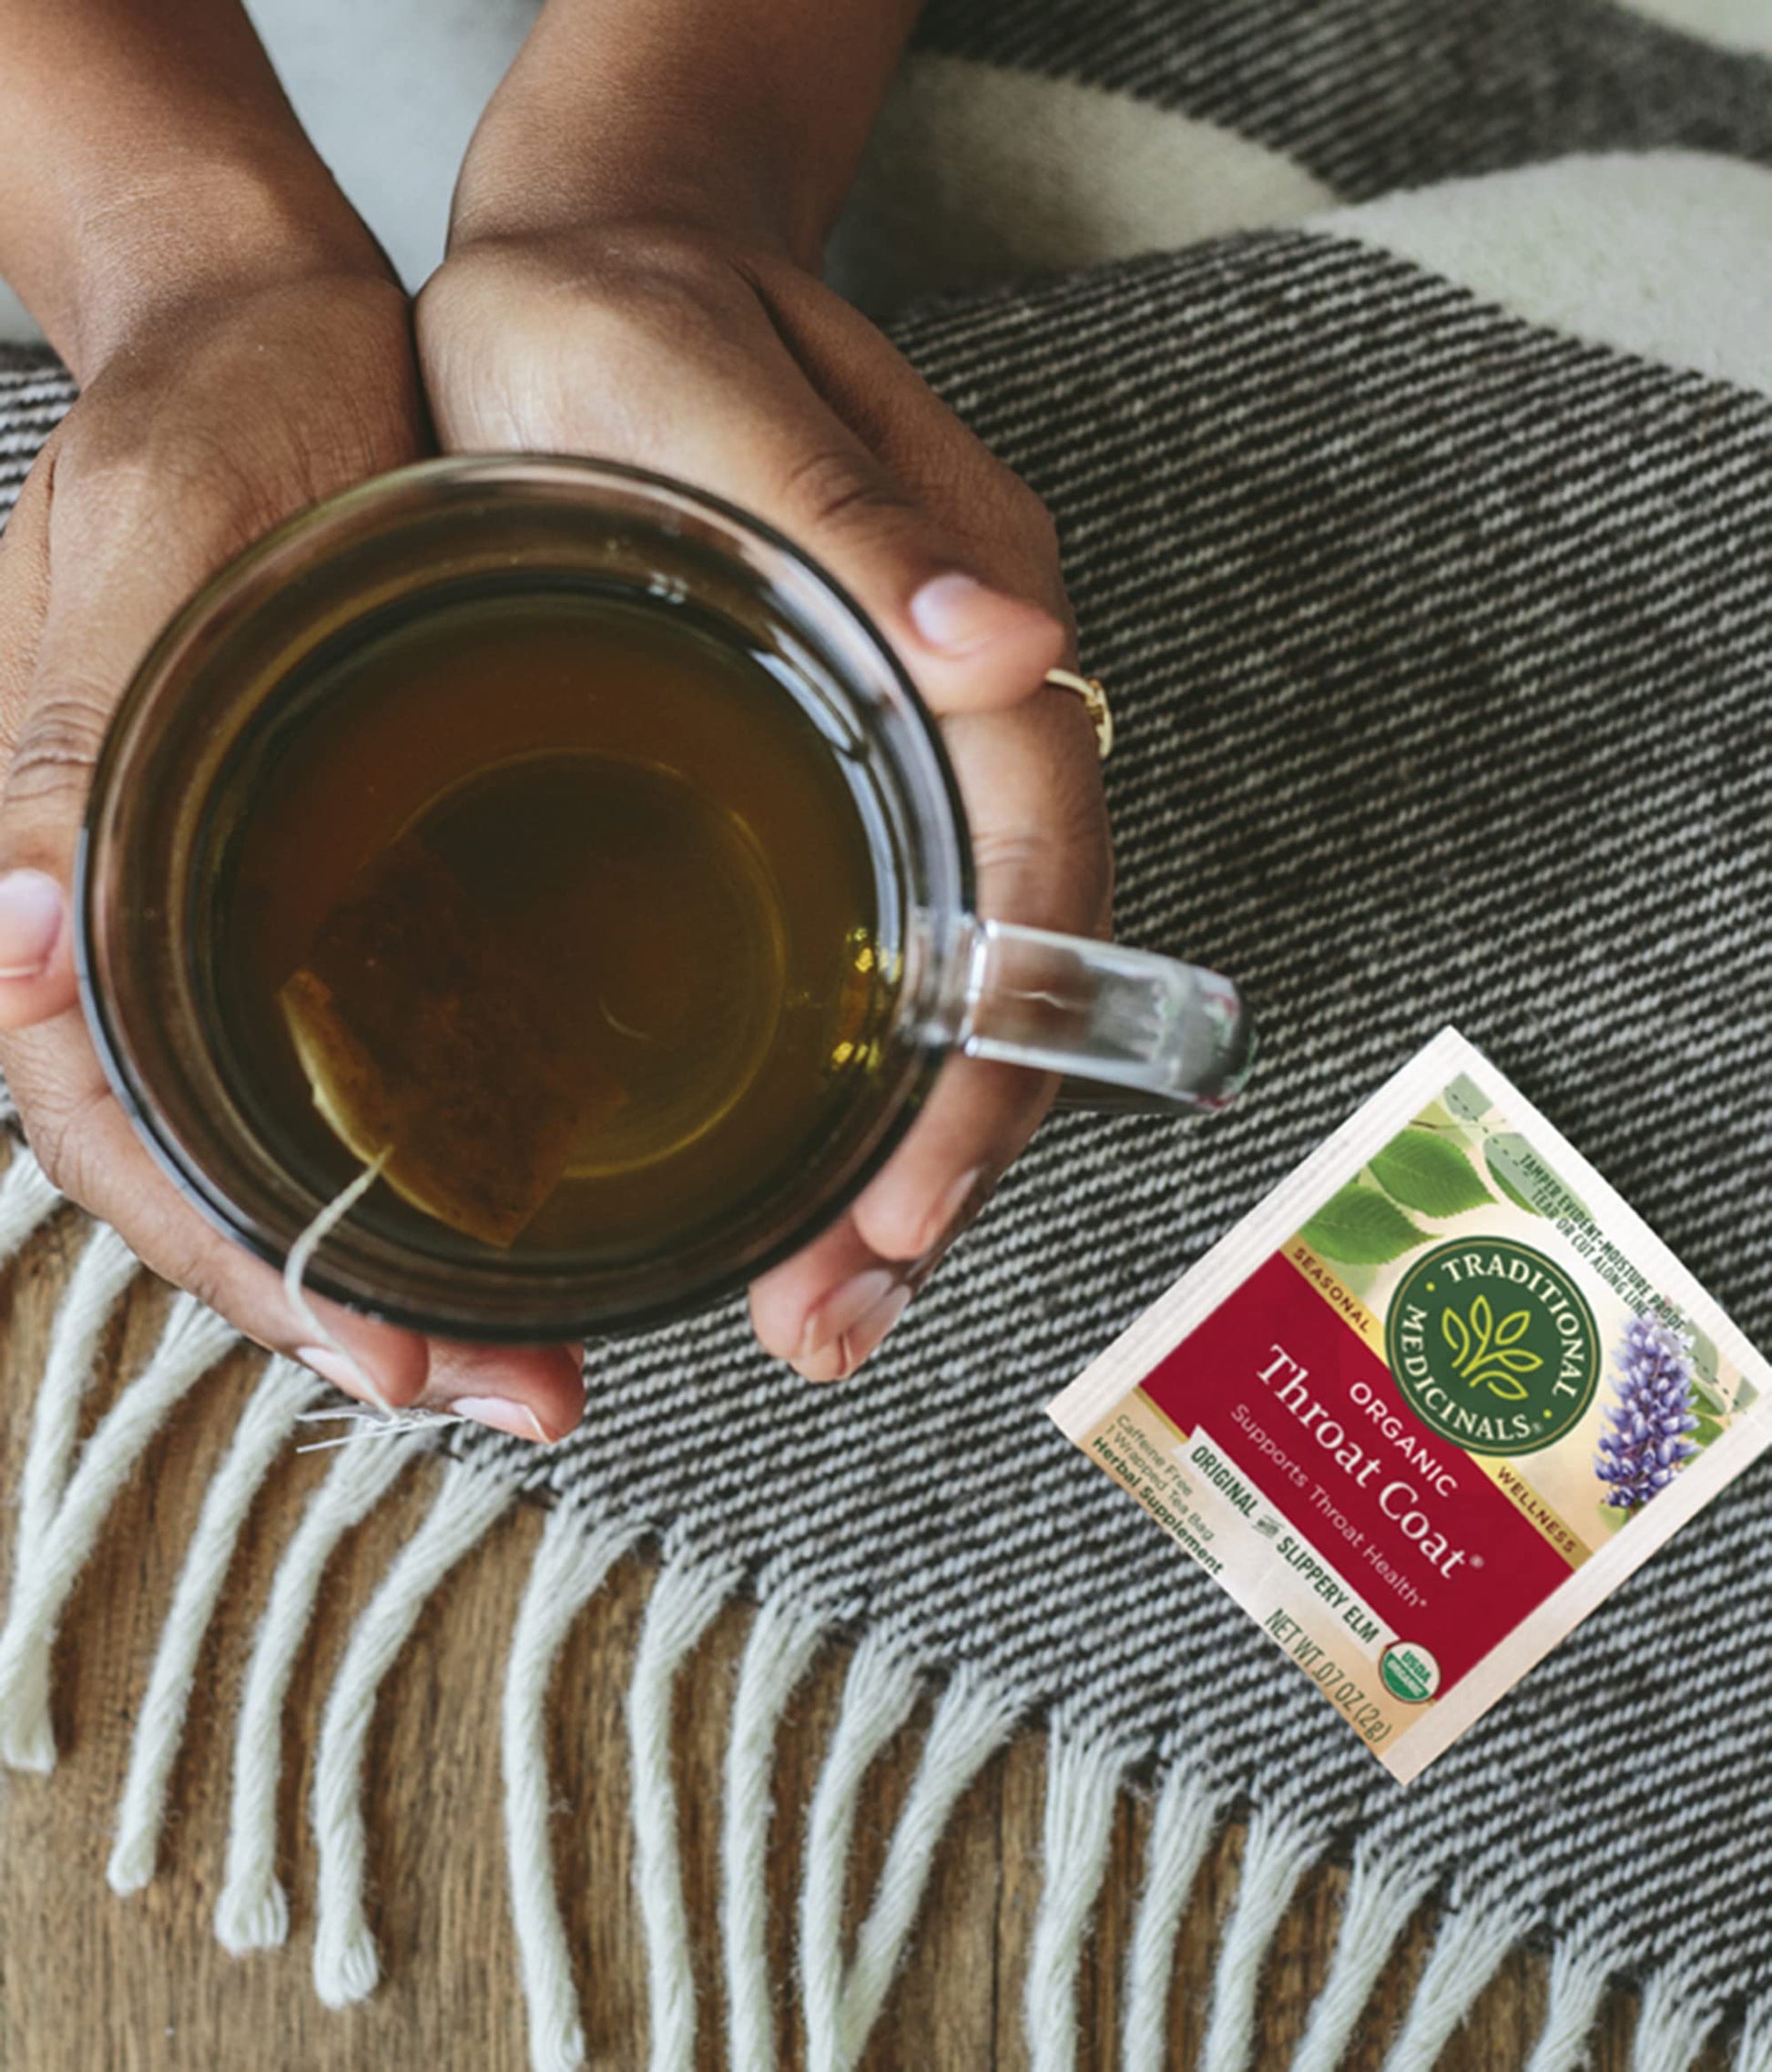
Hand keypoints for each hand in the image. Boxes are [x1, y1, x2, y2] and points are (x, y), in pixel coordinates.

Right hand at [0, 271, 587, 1441]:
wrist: (276, 335)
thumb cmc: (205, 430)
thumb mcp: (139, 563)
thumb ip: (66, 755)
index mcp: (63, 888)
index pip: (124, 1139)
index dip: (249, 1268)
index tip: (389, 1363)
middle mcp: (143, 933)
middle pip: (221, 1178)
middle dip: (356, 1308)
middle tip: (519, 1395)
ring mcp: (236, 917)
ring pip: (292, 1135)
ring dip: (408, 1251)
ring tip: (543, 1346)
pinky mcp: (333, 878)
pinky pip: (363, 1042)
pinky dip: (438, 1133)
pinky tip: (534, 1191)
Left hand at [418, 226, 1112, 1378]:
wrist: (588, 266)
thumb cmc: (623, 317)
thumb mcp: (699, 385)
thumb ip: (856, 511)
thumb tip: (1008, 639)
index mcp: (961, 614)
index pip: (1030, 857)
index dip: (994, 1040)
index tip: (910, 1198)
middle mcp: (954, 705)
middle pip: (1006, 961)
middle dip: (945, 1154)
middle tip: (840, 1317)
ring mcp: (892, 752)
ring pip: (947, 984)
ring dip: (899, 1155)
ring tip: (816, 1308)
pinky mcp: (819, 781)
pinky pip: (870, 954)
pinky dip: (842, 1087)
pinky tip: (779, 1183)